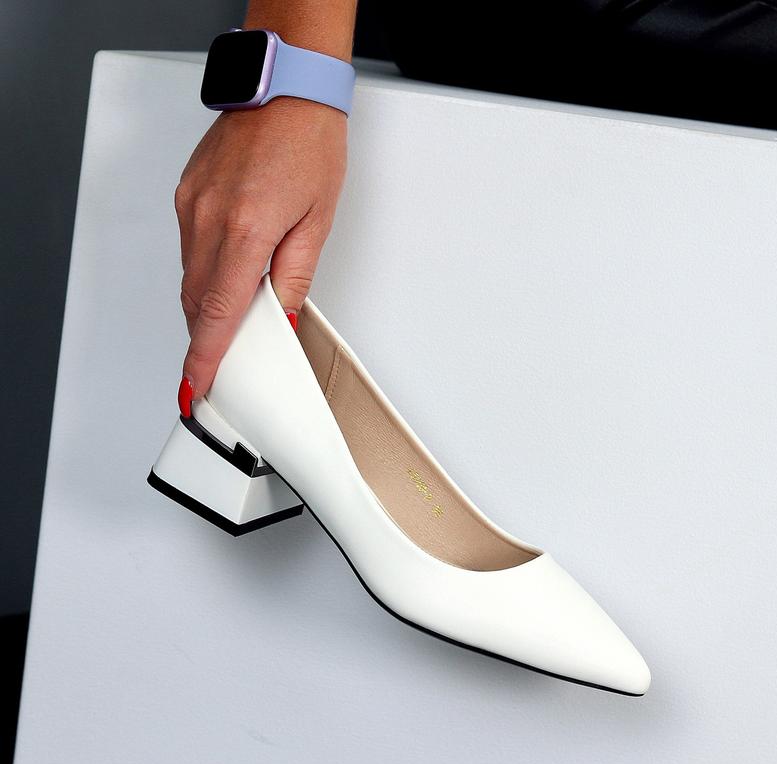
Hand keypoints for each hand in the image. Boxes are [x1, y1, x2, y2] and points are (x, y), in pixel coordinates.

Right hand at [174, 97, 346, 402]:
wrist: (284, 89)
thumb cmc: (309, 145)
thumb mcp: (317, 221)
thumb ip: (295, 277)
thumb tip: (282, 318)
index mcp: (246, 230)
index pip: (217, 313)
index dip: (204, 357)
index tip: (195, 387)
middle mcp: (208, 219)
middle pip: (196, 302)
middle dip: (205, 340)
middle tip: (215, 368)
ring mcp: (191, 205)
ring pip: (191, 278)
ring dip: (206, 308)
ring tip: (228, 324)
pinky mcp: (185, 195)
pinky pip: (189, 250)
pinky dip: (204, 274)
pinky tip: (224, 278)